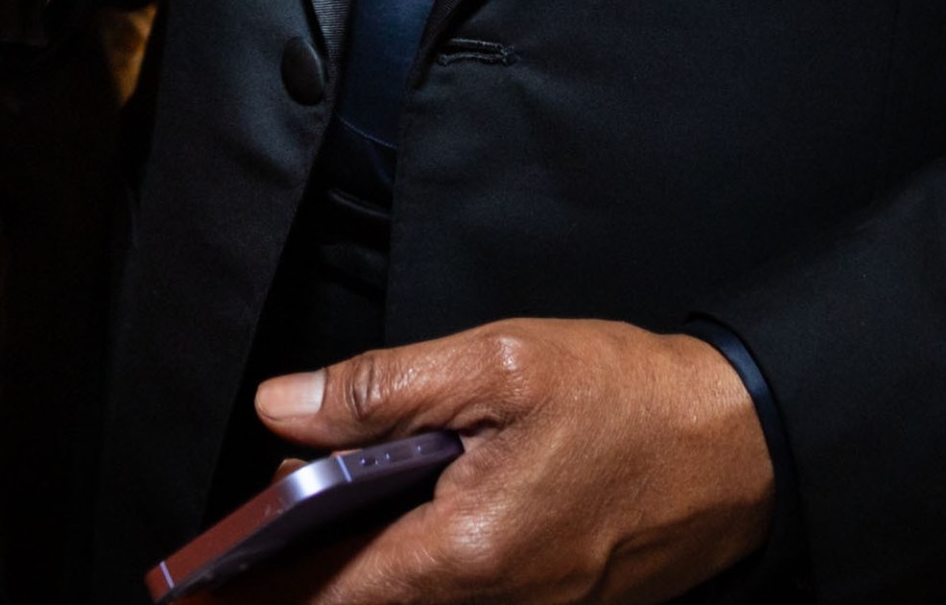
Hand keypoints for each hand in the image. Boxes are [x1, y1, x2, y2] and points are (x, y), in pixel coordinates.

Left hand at [227, 321, 775, 602]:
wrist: (745, 445)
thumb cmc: (632, 400)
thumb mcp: (498, 364)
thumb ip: (381, 390)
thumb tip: (284, 409)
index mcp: (466, 554)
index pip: (329, 592)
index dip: (257, 586)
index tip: (200, 585)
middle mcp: (493, 604)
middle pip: (365, 601)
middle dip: (305, 571)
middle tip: (259, 532)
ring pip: (411, 598)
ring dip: (364, 565)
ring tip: (322, 518)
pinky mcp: (554, 604)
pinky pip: (461, 593)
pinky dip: (419, 563)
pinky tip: (409, 515)